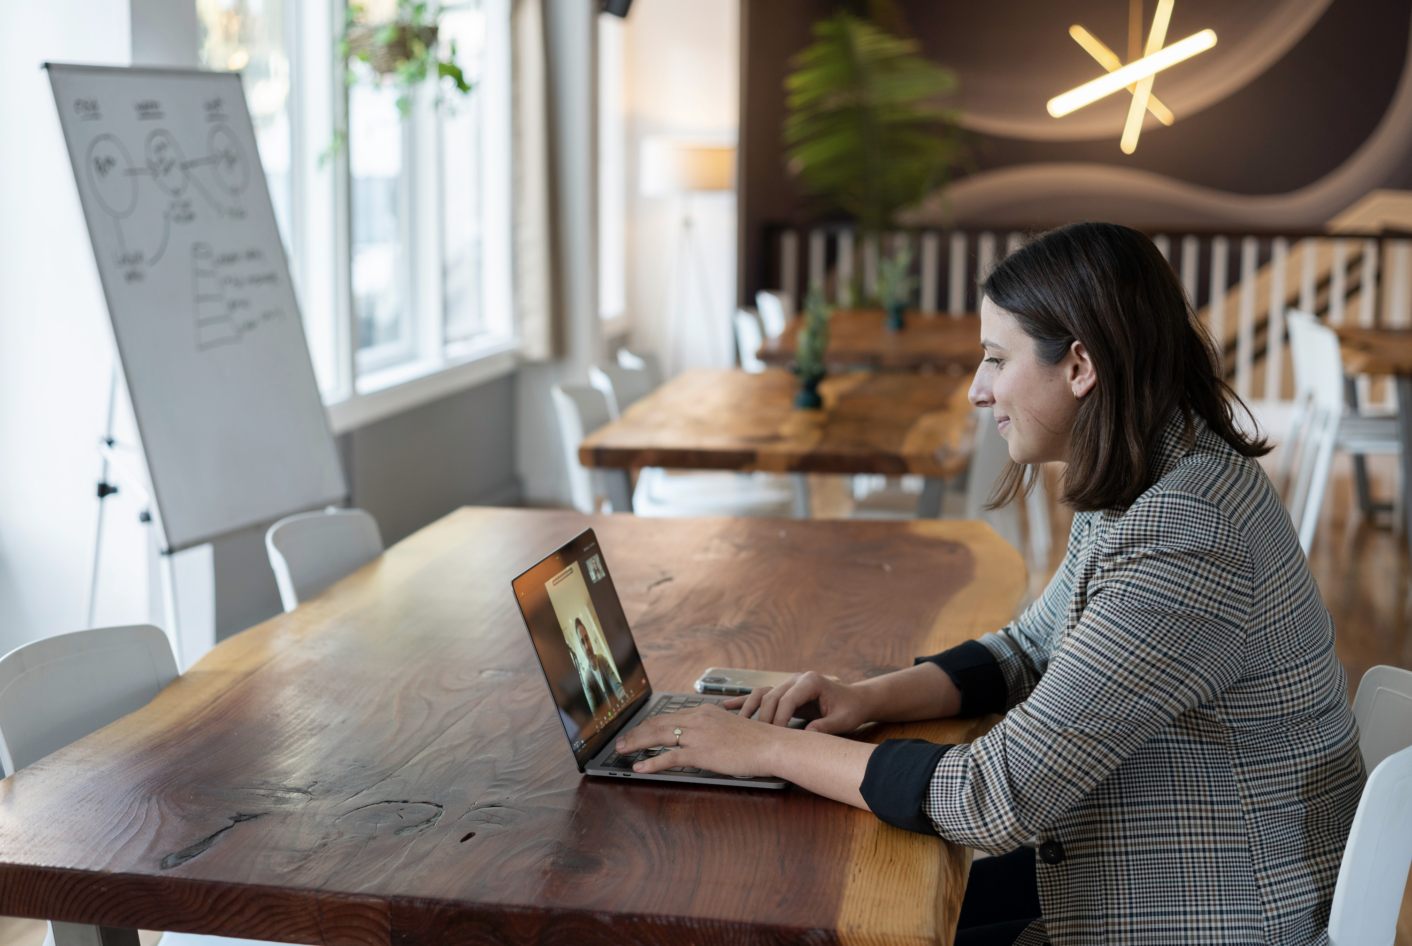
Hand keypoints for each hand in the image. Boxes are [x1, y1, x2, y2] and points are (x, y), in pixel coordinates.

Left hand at [614, 704, 783, 776]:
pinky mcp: (701, 752)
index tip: (638, 730)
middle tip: (621, 740)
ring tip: (622, 750)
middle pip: (658, 723)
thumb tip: (700, 740)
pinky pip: (670, 757)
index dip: (649, 724)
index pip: (669, 716)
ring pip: (658, 736)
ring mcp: (698, 735)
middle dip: (636, 732)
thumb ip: (712, 730)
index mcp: (704, 711)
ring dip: (636, 743)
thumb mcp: (730, 728)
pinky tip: (640, 767)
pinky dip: (652, 762)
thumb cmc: (757, 741)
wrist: (771, 745)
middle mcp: (698, 719)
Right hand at [724, 671, 872, 733]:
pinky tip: (728, 706)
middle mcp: (797, 679)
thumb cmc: (850, 709)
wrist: (855, 699)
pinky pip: (762, 695)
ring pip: (763, 694)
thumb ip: (826, 726)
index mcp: (811, 681)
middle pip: (771, 696)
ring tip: (736, 723)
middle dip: (763, 718)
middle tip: (758, 738)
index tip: (775, 737)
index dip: (779, 719)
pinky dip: (746, 701)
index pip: (787, 699)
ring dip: (749, 708)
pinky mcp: (785, 691)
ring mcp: (789, 683)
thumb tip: (808, 735)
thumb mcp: (843, 720)